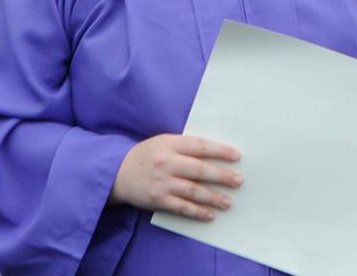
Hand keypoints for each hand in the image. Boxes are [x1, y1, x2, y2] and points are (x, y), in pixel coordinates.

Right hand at [111, 134, 242, 221]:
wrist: (118, 172)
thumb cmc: (148, 155)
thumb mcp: (164, 142)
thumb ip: (185, 146)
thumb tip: (215, 155)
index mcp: (169, 143)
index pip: (200, 146)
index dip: (220, 151)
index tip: (237, 156)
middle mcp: (166, 162)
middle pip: (200, 170)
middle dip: (222, 176)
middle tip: (239, 181)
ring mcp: (162, 182)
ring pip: (193, 191)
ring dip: (213, 197)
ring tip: (229, 202)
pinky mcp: (158, 199)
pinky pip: (182, 207)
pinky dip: (198, 212)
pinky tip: (210, 214)